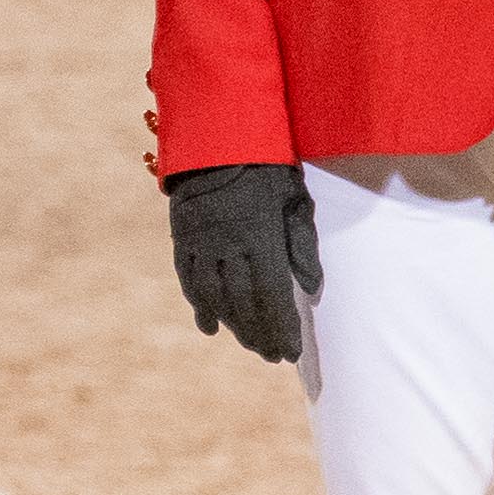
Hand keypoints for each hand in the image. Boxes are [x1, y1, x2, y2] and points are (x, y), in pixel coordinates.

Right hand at [167, 164, 319, 365]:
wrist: (217, 138)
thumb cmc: (267, 168)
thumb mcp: (296, 200)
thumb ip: (302, 245)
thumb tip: (311, 288)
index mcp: (261, 237)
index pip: (272, 295)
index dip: (281, 327)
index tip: (291, 352)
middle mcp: (228, 245)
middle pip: (243, 302)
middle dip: (260, 334)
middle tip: (272, 356)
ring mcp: (201, 242)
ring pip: (215, 296)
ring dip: (233, 326)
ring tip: (249, 344)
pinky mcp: (182, 237)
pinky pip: (189, 280)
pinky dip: (199, 306)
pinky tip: (210, 326)